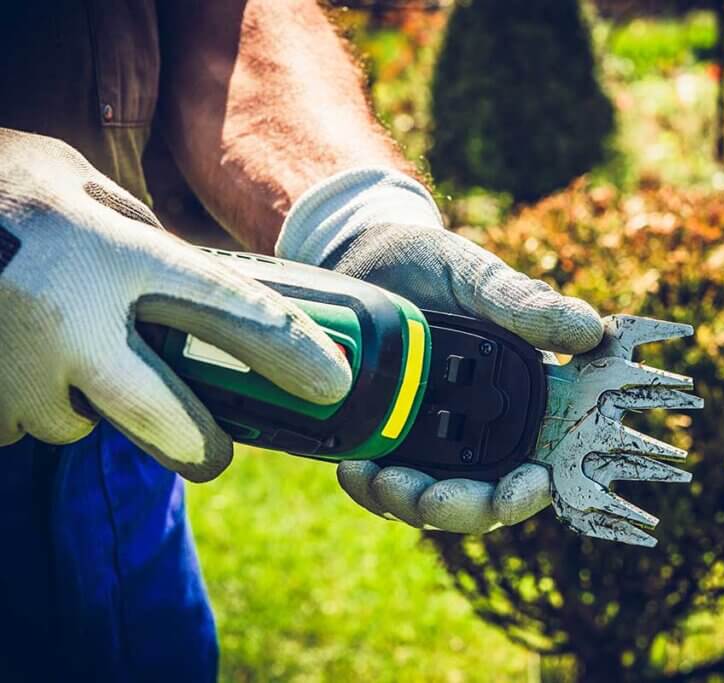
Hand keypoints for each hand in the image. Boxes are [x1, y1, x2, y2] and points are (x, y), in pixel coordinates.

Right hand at [0, 129, 350, 481]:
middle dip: (202, 446)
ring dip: (87, 400)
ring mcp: (18, 368)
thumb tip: (204, 290)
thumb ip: (146, 239)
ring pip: (84, 422)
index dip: (293, 351)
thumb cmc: (4, 192)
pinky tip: (19, 353)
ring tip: (60, 344)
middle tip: (214, 451)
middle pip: (170, 420)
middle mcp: (72, 318)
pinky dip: (33, 398)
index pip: (232, 311)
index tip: (334, 382)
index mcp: (116, 253)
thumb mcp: (84, 187)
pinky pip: (27, 422)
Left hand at [278, 168, 603, 532]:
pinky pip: (383, 482)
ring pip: (430, 500)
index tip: (518, 492)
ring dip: (409, 503)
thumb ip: (524, 304)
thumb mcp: (477, 278)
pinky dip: (371, 486)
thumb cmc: (433, 264)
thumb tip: (589, 329)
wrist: (364, 256)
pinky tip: (353, 467)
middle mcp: (480, 427)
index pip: (539, 464)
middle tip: (427, 497)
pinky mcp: (387, 437)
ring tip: (376, 478)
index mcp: (521, 395)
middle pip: (481, 498)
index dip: (531, 489)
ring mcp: (431, 438)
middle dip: (457, 508)